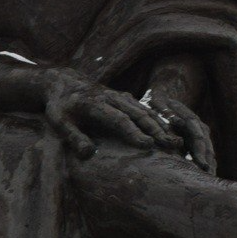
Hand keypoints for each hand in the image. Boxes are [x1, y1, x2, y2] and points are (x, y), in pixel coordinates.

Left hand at [43, 75, 165, 157]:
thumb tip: (88, 154)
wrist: (63, 83)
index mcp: (94, 104)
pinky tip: (168, 131)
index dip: (133, 132)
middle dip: (156, 129)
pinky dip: (157, 119)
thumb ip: (73, 137)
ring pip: (143, 110)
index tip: (148, 146)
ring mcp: (119, 96)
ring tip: (176, 142)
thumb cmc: (60, 107)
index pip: (118, 119)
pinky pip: (143, 108)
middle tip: (172, 145)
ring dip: (161, 125)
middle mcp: (111, 97)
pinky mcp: (123, 98)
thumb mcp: (60, 122)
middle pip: (137, 114)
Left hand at [147, 94, 216, 172]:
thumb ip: (165, 114)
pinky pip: (203, 153)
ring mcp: (199, 133)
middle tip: (208, 178)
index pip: (198, 136)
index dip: (200, 151)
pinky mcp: (195, 140)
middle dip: (207, 162)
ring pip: (207, 150)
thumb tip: (176, 124)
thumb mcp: (157, 104)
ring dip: (209, 164)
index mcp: (190, 118)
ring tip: (209, 180)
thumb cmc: (156, 102)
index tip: (202, 164)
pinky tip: (205, 176)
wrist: (162, 97)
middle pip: (206, 146)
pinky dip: (205, 163)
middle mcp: (198, 126)